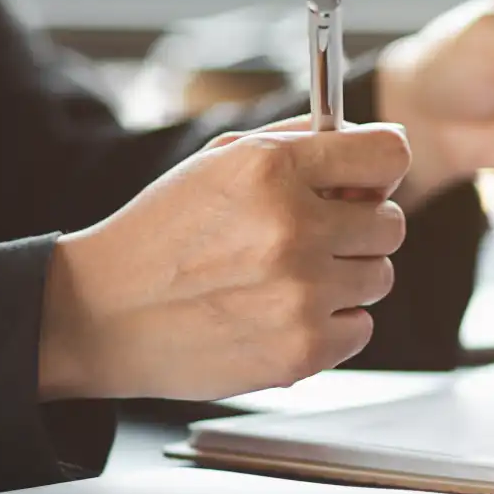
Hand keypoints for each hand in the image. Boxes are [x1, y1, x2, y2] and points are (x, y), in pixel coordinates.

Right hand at [37, 119, 410, 400]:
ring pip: (379, 277)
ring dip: (344, 278)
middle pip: (391, 223)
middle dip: (359, 228)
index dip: (380, 168)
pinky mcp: (302, 350)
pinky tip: (282, 315)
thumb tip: (371, 144)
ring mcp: (301, 293)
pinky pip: (360, 328)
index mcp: (272, 168)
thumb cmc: (163, 235)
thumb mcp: (217, 162)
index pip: (388, 154)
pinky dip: (331, 324)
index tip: (366, 183)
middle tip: (316, 237)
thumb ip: (297, 145)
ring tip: (286, 279)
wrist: (103, 314)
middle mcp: (292, 227)